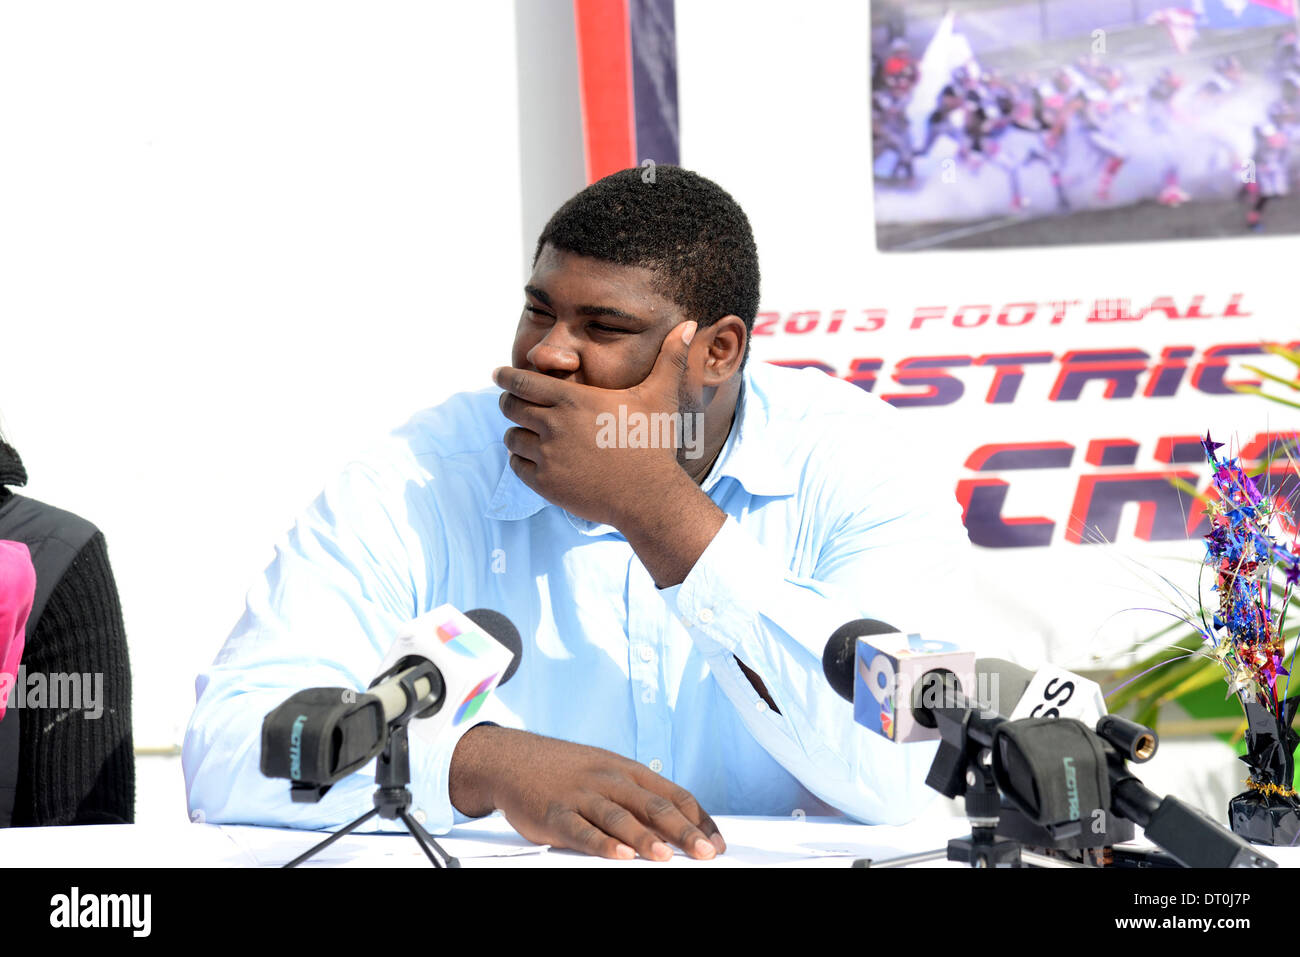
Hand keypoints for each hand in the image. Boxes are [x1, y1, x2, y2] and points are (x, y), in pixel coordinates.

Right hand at [449, 725, 725, 861]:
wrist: (514, 759)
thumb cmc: (569, 771)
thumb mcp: (609, 773)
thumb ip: (640, 797)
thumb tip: (678, 827)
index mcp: (629, 771)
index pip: (674, 794)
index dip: (699, 819)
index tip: (717, 843)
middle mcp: (610, 780)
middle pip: (653, 806)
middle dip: (683, 831)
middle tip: (705, 854)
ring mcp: (582, 796)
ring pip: (619, 817)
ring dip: (644, 837)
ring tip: (666, 856)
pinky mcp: (556, 814)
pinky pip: (582, 830)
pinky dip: (602, 844)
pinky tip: (619, 856)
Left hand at [493, 320, 696, 528]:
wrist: (649, 496)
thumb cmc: (653, 444)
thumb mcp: (661, 397)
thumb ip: (670, 359)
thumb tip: (691, 325)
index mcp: (573, 399)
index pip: (521, 381)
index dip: (506, 377)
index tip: (499, 374)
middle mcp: (554, 425)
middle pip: (509, 406)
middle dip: (509, 402)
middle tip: (513, 403)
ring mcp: (547, 456)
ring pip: (511, 437)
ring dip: (517, 434)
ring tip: (529, 434)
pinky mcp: (545, 483)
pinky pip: (517, 466)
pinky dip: (521, 461)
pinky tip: (536, 460)